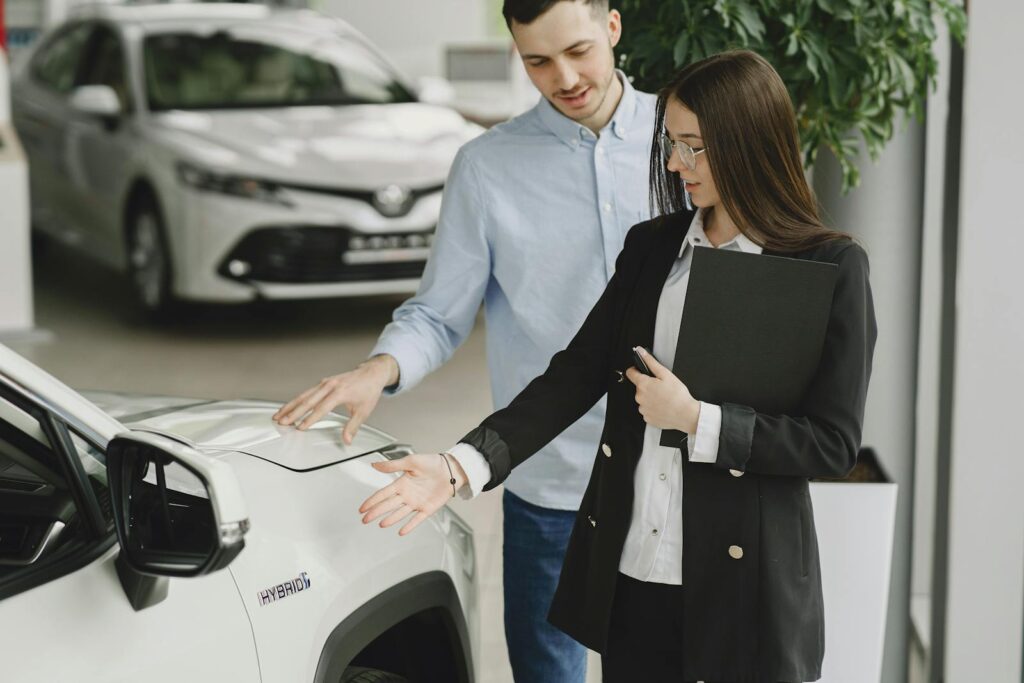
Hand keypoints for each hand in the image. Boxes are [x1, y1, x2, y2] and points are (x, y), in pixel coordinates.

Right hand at [272, 354, 399, 443]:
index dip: (310, 419)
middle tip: (281, 422)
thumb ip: (353, 427)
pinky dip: (296, 400)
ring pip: (303, 395)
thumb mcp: (364, 411)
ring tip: (278, 415)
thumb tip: (347, 440)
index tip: (300, 427)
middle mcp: (330, 385)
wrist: (371, 373)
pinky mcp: (323, 382)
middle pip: (308, 400)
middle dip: (293, 412)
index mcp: (340, 392)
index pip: (322, 408)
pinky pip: (307, 392)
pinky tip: (288, 407)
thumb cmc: (368, 391)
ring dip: (290, 406)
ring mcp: (325, 383)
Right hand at [359, 453, 468, 535]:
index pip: (382, 494)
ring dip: (391, 519)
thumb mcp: (411, 461)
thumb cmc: (433, 463)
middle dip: (375, 512)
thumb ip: (392, 465)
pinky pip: (417, 519)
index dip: (371, 501)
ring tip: (381, 524)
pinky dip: (409, 526)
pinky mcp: (427, 509)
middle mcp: (407, 495)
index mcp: (401, 483)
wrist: (451, 469)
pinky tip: (401, 531)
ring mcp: (417, 503)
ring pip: (400, 513)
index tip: (362, 508)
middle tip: (365, 519)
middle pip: (388, 505)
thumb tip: (375, 464)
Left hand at [624, 347, 700, 432]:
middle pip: (639, 387)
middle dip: (648, 386)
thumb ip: (651, 362)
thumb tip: (641, 351)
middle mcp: (639, 397)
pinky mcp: (647, 417)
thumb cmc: (678, 395)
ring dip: (650, 398)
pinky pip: (647, 410)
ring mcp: (642, 408)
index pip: (630, 373)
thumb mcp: (666, 374)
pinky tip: (663, 406)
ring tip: (664, 398)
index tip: (642, 371)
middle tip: (661, 388)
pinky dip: (653, 408)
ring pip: (643, 399)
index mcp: (643, 384)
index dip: (636, 370)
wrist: (686, 414)